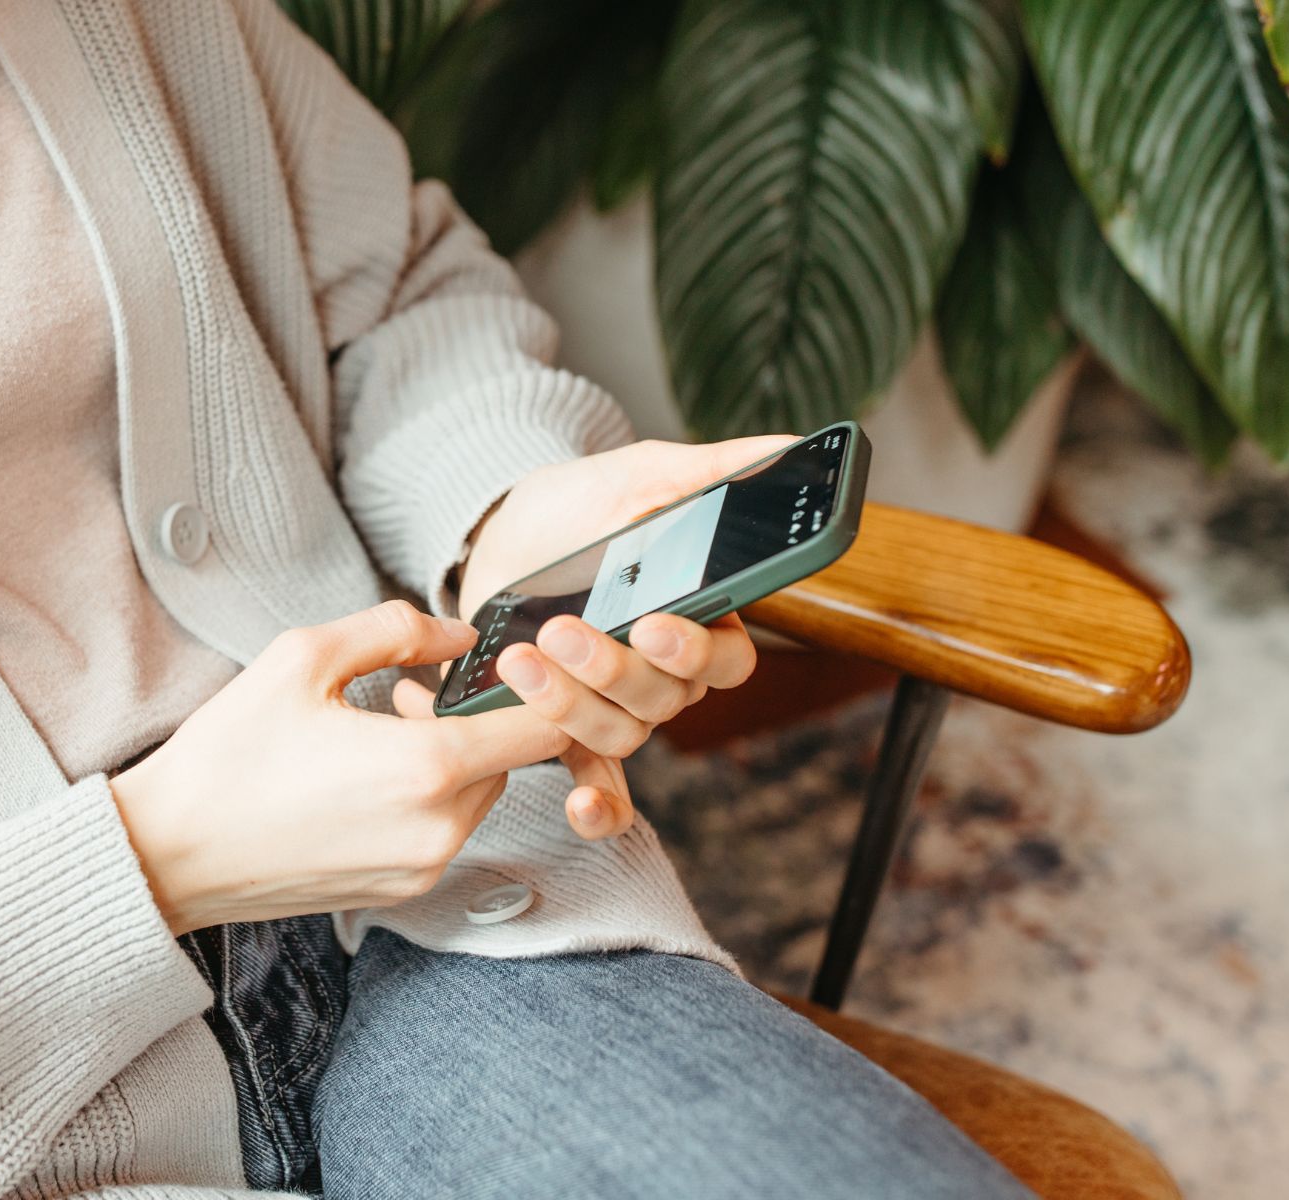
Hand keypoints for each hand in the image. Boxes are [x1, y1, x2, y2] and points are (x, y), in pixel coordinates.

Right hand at [110, 601, 569, 933]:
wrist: (169, 853)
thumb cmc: (228, 756)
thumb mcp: (303, 658)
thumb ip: (396, 630)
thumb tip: (459, 633)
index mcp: (426, 768)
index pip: (545, 727)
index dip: (543, 687)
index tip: (509, 662)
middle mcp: (438, 828)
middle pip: (514, 761)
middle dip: (476, 718)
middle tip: (407, 692)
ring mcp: (422, 867)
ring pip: (480, 795)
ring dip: (451, 757)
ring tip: (379, 729)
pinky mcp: (400, 890)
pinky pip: (445, 830)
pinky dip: (427, 796)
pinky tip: (364, 774)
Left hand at [442, 436, 797, 839]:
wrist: (500, 534)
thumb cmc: (580, 505)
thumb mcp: (640, 476)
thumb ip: (714, 470)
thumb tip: (789, 446)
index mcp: (701, 618)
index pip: (727, 658)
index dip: (695, 649)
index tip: (652, 623)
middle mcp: (667, 672)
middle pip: (667, 699)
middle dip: (612, 668)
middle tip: (562, 630)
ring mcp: (617, 703)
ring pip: (622, 731)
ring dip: (572, 706)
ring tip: (522, 661)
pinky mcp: (568, 725)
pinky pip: (600, 780)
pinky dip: (597, 803)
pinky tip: (579, 804)